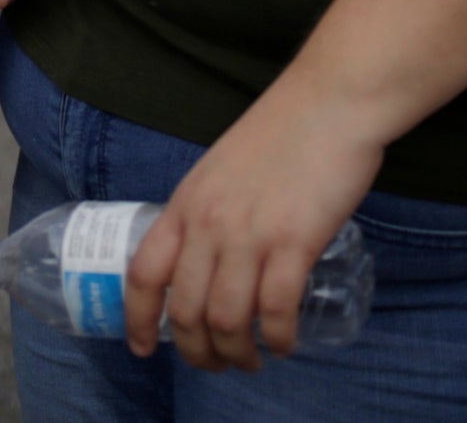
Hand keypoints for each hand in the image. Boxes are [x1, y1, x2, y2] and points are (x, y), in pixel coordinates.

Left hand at [123, 82, 385, 370]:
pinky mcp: (294, 241)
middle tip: (218, 364)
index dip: (136, 319)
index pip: (144, 273)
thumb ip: (209, 210)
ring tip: (252, 360)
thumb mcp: (220, 169)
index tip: (143, 349)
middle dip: (198, 351)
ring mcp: (250, 234)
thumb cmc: (282, 131)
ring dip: (238, 353)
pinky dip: (278, 338)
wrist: (329, 102)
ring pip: (227, 319)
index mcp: (186, 204)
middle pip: (186, 310)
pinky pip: (275, 310)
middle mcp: (209, 224)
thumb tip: (209, 255)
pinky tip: (285, 343)